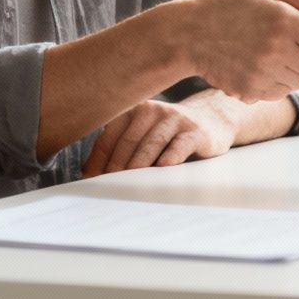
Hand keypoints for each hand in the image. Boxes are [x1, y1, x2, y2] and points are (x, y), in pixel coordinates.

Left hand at [81, 97, 234, 175]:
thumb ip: (117, 147)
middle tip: (107, 189)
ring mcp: (175, 119)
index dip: (98, 160)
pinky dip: (169, 158)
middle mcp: (152, 110)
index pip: (109, 137)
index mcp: (133, 109)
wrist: (211, 121)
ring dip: (138, 166)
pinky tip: (161, 169)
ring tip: (128, 185)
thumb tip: (86, 173)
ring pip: (151, 144)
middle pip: (128, 142)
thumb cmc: (168, 134)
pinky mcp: (195, 132)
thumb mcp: (142, 134)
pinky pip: (179, 146)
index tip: (90, 182)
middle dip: (116, 168)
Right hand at [169, 0, 298, 101]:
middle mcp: (278, 51)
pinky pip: (281, 92)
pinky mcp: (251, 91)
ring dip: (297, 70)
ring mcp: (264, 74)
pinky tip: (262, 64)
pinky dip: (278, 81)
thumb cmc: (229, 6)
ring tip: (276, 52)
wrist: (189, 34)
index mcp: (286, 22)